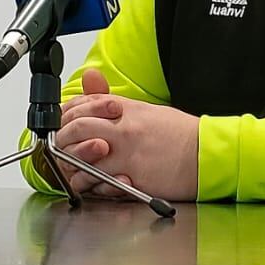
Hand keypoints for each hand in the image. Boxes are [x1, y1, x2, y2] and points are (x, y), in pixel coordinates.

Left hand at [49, 70, 198, 201]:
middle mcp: (123, 128)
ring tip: (73, 171)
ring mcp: (127, 152)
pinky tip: (92, 185)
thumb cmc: (177, 134)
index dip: (66, 117)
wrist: (204, 153)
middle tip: (60, 150)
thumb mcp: (144, 110)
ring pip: (82, 158)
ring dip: (71, 167)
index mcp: (125, 109)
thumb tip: (90, 79)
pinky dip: (91, 186)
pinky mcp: (133, 176)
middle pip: (77, 128)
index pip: (82, 105)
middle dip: (62, 140)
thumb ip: (112, 100)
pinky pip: (100, 182)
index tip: (63, 126)